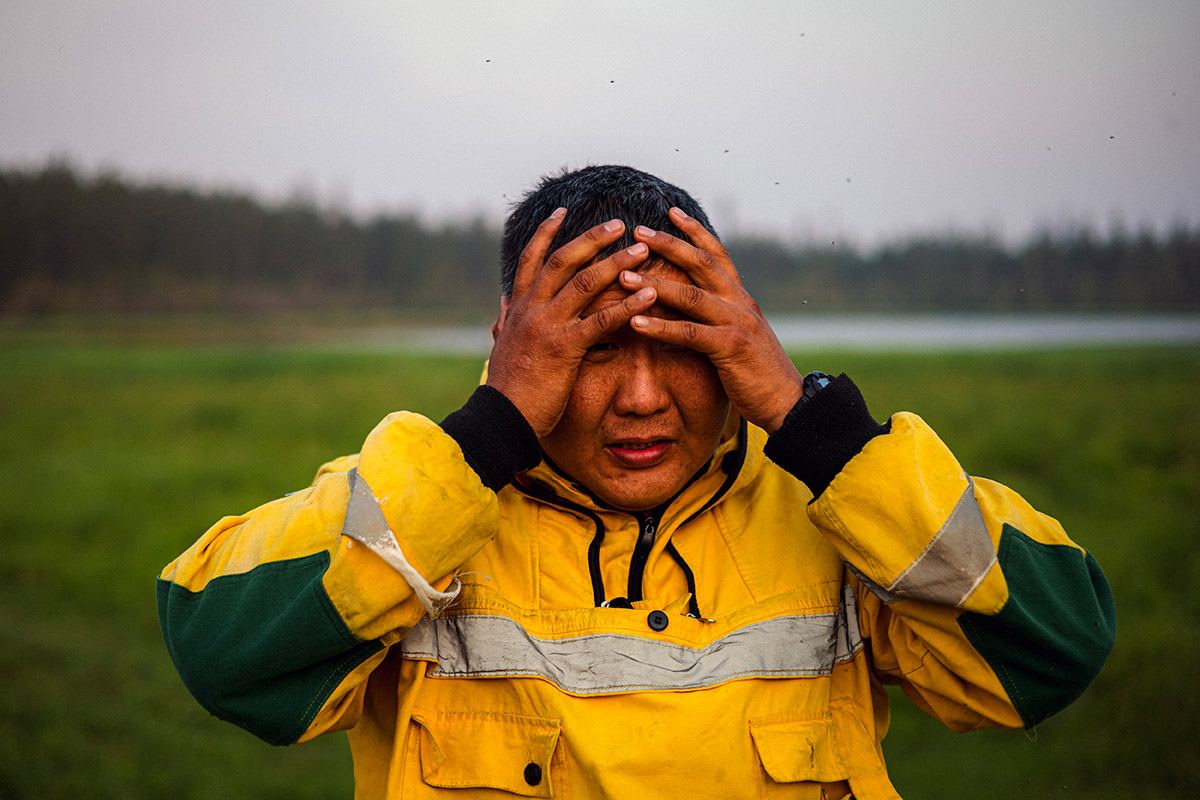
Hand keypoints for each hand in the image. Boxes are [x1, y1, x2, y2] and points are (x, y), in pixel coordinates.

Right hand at [486, 209, 656, 437]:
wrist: (499, 419)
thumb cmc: (507, 390)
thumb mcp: (502, 349)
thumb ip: (505, 325)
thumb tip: (502, 309)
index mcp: (519, 308)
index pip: (530, 259)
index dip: (545, 233)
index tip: (561, 211)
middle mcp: (531, 310)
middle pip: (563, 260)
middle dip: (593, 238)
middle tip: (620, 223)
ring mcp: (547, 326)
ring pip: (585, 283)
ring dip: (617, 263)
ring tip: (644, 250)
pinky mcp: (564, 348)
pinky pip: (601, 321)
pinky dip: (627, 305)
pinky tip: (648, 295)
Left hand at [622, 207, 802, 433]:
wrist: (788, 401)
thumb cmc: (758, 373)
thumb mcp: (739, 336)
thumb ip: (720, 318)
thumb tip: (692, 308)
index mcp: (741, 297)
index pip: (717, 254)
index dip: (695, 232)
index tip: (671, 212)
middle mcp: (740, 303)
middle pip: (701, 264)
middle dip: (668, 245)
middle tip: (638, 231)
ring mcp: (737, 323)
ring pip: (691, 295)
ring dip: (655, 284)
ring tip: (624, 276)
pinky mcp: (731, 348)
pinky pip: (689, 333)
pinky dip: (661, 327)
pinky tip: (636, 322)